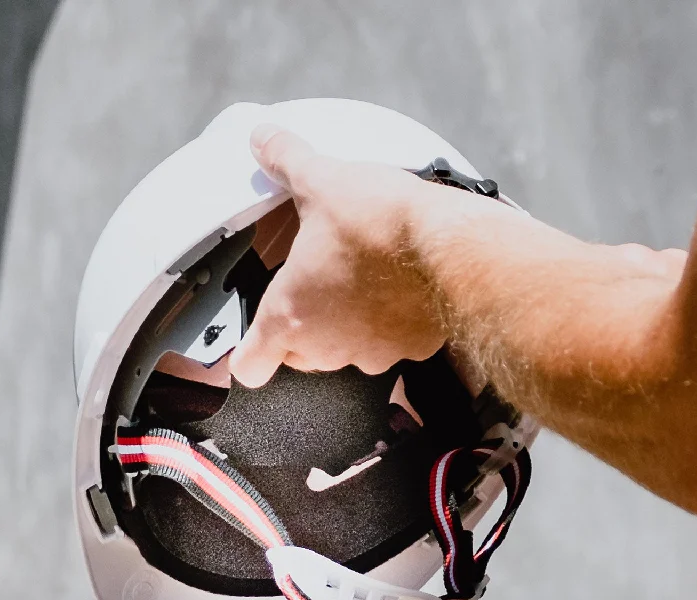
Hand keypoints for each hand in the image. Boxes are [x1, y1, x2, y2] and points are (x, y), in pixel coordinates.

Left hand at [228, 124, 446, 386]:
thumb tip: (262, 137)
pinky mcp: (409, 351)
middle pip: (299, 356)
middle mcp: (326, 345)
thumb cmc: (378, 222)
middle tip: (319, 285)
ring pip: (347, 352)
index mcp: (290, 313)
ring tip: (364, 280)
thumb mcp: (322, 180)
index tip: (257, 341)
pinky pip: (391, 346)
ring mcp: (370, 354)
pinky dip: (391, 327)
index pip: (250, 367)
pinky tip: (400, 291)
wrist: (447, 246)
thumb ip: (285, 160)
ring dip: (349, 328)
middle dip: (304, 329)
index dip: (249, 354)